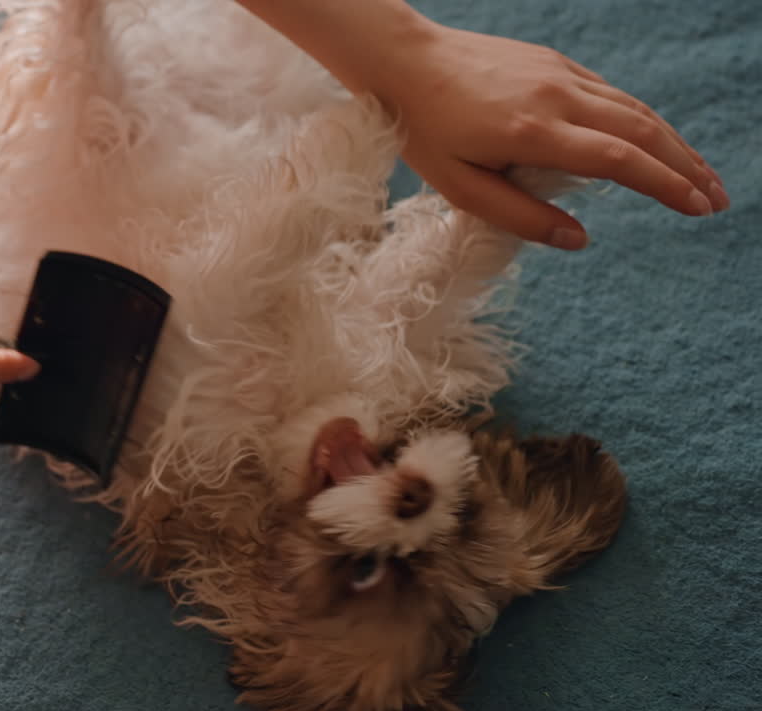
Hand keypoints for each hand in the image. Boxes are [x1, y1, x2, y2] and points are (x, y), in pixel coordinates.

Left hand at [372, 21, 728, 248]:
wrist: (404, 61)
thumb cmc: (424, 131)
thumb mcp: (459, 188)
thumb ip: (520, 216)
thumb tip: (580, 240)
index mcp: (533, 132)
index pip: (618, 161)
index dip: (664, 186)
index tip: (696, 210)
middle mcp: (557, 97)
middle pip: (641, 131)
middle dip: (685, 167)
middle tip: (716, 201)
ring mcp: (559, 74)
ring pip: (632, 108)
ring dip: (672, 142)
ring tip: (698, 176)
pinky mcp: (555, 63)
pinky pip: (610, 94)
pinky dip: (642, 120)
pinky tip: (654, 142)